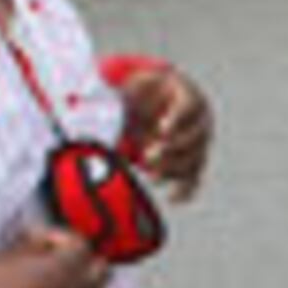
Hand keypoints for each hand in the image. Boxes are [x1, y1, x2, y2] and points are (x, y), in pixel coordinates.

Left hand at [118, 63, 214, 199]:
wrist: (153, 102)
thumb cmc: (141, 93)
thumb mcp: (131, 90)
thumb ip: (117, 98)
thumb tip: (88, 103)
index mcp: (187, 96)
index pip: (189, 106)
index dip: (177, 119)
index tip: (160, 129)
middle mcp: (199, 120)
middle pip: (194, 136)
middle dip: (172, 148)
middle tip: (147, 155)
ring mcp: (198, 142)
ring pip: (194, 159)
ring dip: (173, 168)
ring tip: (150, 175)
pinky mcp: (191, 162)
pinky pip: (193, 177)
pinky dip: (185, 189)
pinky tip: (172, 197)